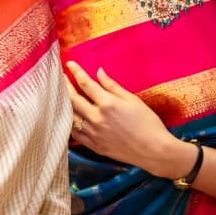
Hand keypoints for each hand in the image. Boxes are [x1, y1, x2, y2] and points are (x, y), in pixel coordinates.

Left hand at [66, 62, 182, 176]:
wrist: (154, 151)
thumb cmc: (148, 123)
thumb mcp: (132, 100)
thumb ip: (112, 86)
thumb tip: (98, 71)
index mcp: (107, 104)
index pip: (85, 83)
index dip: (76, 71)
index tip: (69, 63)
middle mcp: (97, 118)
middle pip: (72, 99)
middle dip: (65, 86)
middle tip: (61, 78)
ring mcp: (94, 134)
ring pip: (70, 117)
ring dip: (64, 105)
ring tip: (62, 96)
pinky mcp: (94, 146)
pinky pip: (75, 134)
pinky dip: (70, 124)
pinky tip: (70, 118)